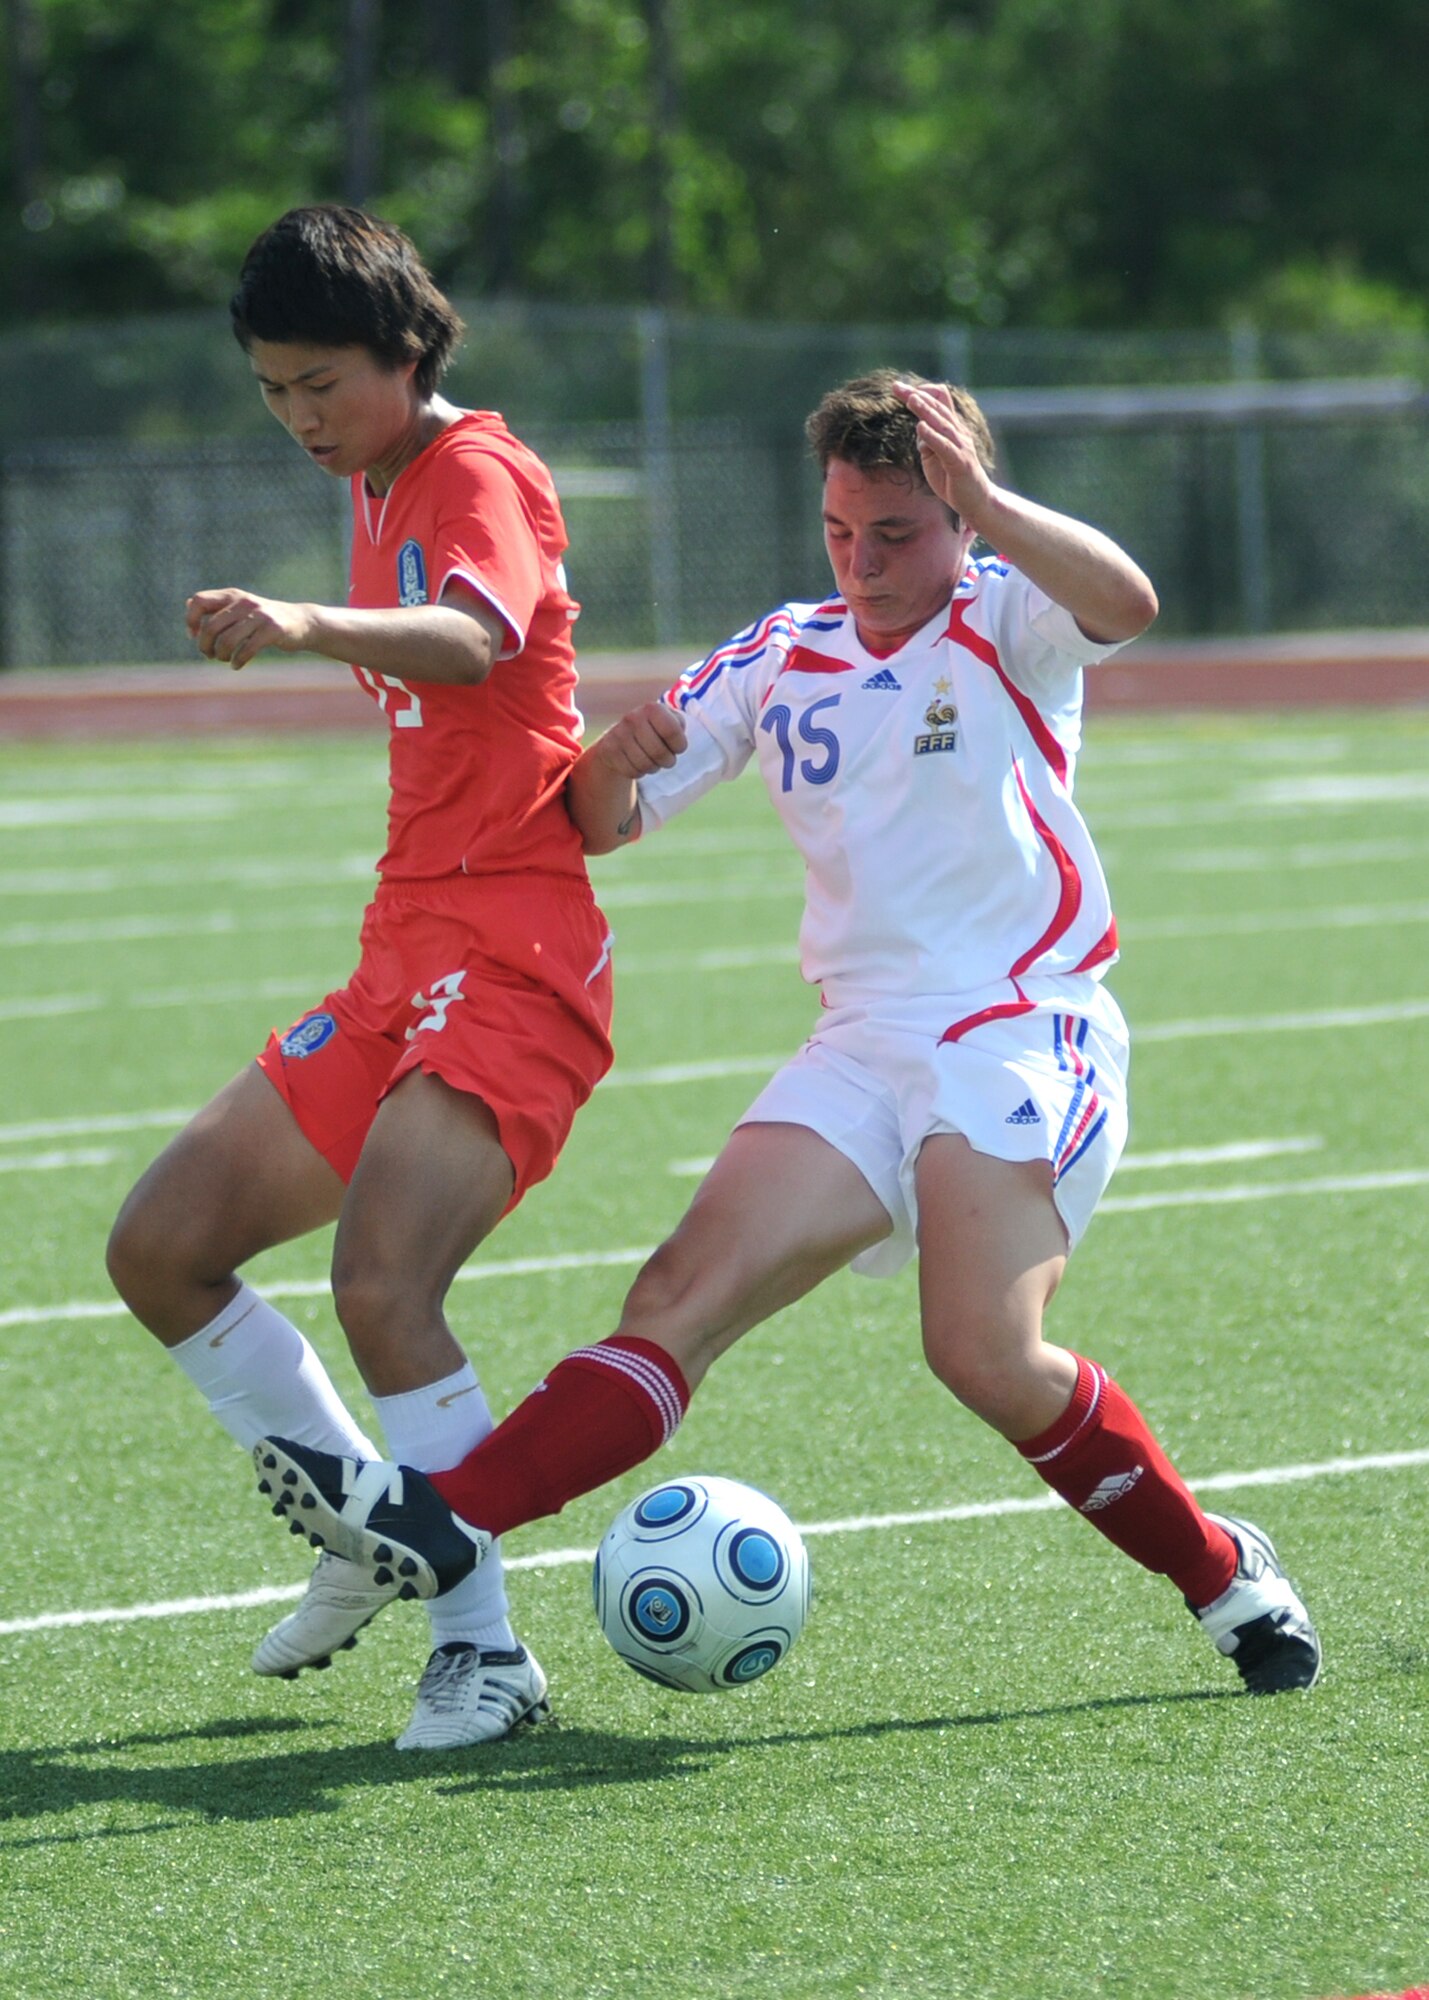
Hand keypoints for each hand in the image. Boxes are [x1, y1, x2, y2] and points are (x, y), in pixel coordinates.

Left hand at [186, 588, 313, 669]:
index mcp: (232, 595)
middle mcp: (244, 602)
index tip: (194, 635)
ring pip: (227, 640)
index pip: (199, 602)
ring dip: (221, 655)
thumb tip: (188, 605)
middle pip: (211, 626)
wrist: (301, 622)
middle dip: (205, 646)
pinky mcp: (272, 630)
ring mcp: (259, 615)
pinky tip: (237, 665)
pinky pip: (247, 650)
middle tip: (209, 655)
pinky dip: (238, 661)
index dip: (191, 620)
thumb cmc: (264, 619)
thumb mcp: (240, 607)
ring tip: (225, 660)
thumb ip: (216, 607)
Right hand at [594, 701, 687, 778]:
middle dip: (668, 761)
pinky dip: (639, 772)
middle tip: (667, 759)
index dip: (679, 745)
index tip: (678, 748)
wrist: (622, 735)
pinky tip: (639, 764)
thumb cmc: (655, 730)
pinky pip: (631, 771)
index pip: (672, 731)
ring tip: (653, 761)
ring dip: (653, 767)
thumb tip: (680, 728)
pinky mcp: (609, 749)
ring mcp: (619, 733)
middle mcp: (633, 718)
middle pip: (659, 752)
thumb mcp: (670, 721)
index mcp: (652, 708)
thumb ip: (679, 723)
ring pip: (645, 764)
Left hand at [892, 380, 992, 525]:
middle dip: (916, 396)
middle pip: (938, 406)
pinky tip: (921, 427)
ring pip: (943, 423)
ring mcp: (961, 446)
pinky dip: (933, 436)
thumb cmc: (953, 479)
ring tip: (911, 400)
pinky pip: (945, 446)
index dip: (920, 393)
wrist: (976, 501)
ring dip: (926, 410)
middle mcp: (959, 432)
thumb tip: (918, 428)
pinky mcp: (960, 463)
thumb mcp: (934, 456)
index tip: (900, 389)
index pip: (938, 401)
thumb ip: (927, 441)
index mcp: (952, 429)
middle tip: (897, 387)